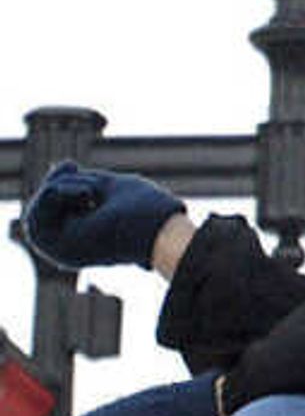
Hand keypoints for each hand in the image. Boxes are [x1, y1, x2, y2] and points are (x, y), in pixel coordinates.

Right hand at [18, 162, 186, 272]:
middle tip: (71, 167)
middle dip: (54, 184)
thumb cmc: (143, 208)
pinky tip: (85, 194)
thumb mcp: (106, 185)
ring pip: (37, 214)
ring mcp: (62, 251)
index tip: (69, 164)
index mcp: (84, 234)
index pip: (53, 209)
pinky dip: (56, 196)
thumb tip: (60, 167)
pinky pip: (37, 219)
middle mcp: (70, 247)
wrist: (157, 227)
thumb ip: (78, 180)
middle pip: (40, 211)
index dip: (56, 184)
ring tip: (90, 189)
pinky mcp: (58, 250)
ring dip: (61, 189)